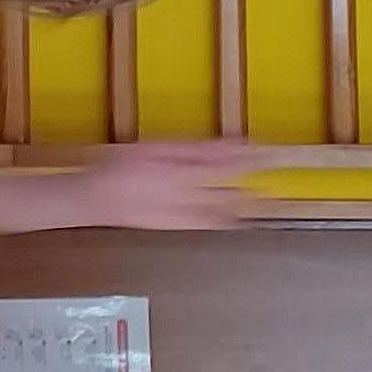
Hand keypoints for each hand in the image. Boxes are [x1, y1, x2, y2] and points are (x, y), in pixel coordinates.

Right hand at [77, 139, 253, 231]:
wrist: (97, 199)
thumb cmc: (121, 167)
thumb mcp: (156, 148)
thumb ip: (194, 149)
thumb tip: (226, 146)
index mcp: (183, 172)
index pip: (226, 164)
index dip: (248, 159)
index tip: (266, 152)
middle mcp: (187, 196)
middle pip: (228, 189)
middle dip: (252, 184)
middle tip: (275, 181)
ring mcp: (182, 214)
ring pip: (221, 210)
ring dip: (244, 205)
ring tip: (266, 200)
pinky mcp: (175, 225)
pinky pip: (206, 225)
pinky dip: (224, 222)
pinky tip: (236, 221)